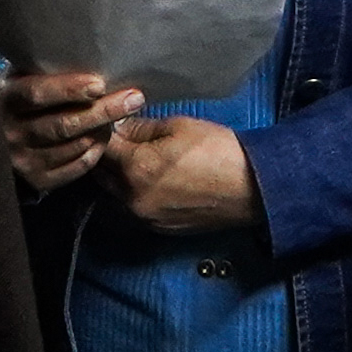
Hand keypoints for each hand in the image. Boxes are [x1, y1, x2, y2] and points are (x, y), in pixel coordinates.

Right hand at [0, 65, 140, 198]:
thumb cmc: (22, 97)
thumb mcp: (23, 78)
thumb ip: (46, 71)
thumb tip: (92, 57)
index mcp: (5, 99)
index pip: (37, 94)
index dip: (69, 89)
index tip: (100, 84)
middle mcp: (11, 132)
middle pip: (62, 124)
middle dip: (102, 111)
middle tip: (134, 99)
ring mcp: (23, 159)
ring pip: (72, 146)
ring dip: (102, 130)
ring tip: (123, 115)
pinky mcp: (37, 179)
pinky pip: (75, 167)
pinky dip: (95, 152)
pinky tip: (104, 137)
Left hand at [106, 115, 262, 235]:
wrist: (251, 188)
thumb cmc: (219, 151)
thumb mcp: (178, 126)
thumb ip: (141, 128)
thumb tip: (120, 126)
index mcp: (136, 168)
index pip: (100, 148)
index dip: (101, 132)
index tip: (106, 123)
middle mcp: (133, 198)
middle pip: (102, 174)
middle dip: (105, 155)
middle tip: (116, 139)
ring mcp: (145, 217)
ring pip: (115, 194)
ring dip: (117, 177)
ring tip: (133, 158)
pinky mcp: (157, 229)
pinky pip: (133, 209)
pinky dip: (133, 194)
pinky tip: (150, 179)